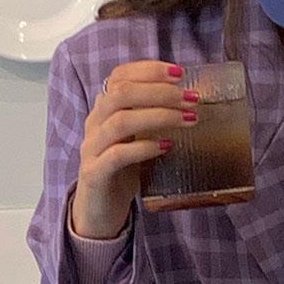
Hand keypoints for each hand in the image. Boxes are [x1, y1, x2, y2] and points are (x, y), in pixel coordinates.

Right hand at [71, 60, 198, 239]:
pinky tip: (166, 147)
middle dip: (160, 91)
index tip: (179, 73)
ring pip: (120, 121)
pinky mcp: (95, 174)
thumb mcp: (136, 139)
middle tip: (191, 98)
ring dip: (159, 116)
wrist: (98, 213)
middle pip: (121, 93)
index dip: (148, 70)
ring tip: (188, 120)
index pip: (119, 77)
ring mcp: (92, 149)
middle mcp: (94, 125)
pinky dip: (144, 148)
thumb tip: (188, 101)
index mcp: (103, 111)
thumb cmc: (121, 173)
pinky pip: (117, 155)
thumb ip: (151, 118)